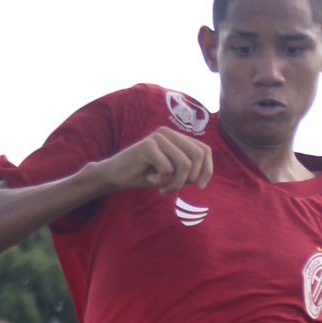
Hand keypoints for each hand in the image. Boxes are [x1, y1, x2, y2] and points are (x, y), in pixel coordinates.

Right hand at [91, 126, 212, 194]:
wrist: (114, 175)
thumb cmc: (143, 174)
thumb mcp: (169, 171)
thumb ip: (185, 168)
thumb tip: (204, 177)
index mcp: (176, 137)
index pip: (204, 150)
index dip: (207, 169)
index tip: (200, 186)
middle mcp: (169, 133)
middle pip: (197, 156)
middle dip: (189, 179)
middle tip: (175, 189)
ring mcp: (158, 137)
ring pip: (184, 164)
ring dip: (176, 183)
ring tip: (164, 189)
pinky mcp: (148, 146)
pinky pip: (167, 169)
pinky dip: (161, 181)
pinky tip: (150, 180)